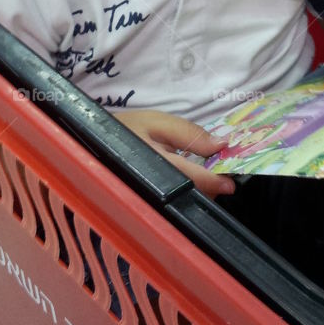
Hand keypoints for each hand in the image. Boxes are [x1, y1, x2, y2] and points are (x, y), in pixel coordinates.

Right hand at [117, 108, 235, 198]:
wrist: (94, 142)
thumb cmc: (126, 128)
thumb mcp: (157, 121)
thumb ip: (189, 133)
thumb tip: (220, 145)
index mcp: (152, 162)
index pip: (189, 177)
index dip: (212, 182)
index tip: (229, 183)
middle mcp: (149, 185)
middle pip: (187, 194)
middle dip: (208, 189)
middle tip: (220, 178)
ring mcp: (146, 198)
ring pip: (180, 203)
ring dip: (198, 192)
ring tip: (205, 177)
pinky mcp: (146, 202)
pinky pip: (172, 202)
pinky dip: (186, 193)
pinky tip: (189, 183)